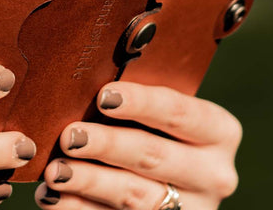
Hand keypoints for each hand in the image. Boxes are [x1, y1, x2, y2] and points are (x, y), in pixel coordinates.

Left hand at [36, 82, 240, 209]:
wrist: (175, 184)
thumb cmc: (159, 129)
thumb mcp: (163, 114)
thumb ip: (138, 99)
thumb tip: (86, 77)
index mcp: (219, 132)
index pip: (179, 112)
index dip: (141, 103)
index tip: (103, 97)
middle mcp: (214, 174)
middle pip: (153, 155)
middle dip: (107, 145)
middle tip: (70, 136)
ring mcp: (191, 208)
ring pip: (134, 195)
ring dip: (89, 181)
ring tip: (55, 171)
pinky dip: (80, 208)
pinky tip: (53, 196)